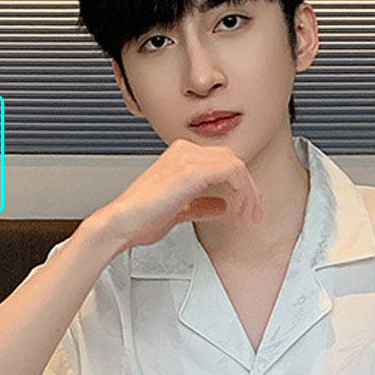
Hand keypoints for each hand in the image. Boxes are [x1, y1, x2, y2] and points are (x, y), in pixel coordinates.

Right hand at [98, 139, 263, 251]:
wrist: (122, 223)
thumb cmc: (141, 218)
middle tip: (252, 214)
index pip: (222, 162)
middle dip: (248, 190)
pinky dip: (243, 192)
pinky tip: (241, 210)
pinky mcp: (193, 170)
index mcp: (180, 156)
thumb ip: (201, 205)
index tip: (244, 210)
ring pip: (237, 166)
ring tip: (248, 216)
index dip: (239, 186)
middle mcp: (186, 151)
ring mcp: (189, 157)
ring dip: (249, 193)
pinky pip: (233, 173)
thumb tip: (219, 207)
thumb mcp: (179, 211)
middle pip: (233, 161)